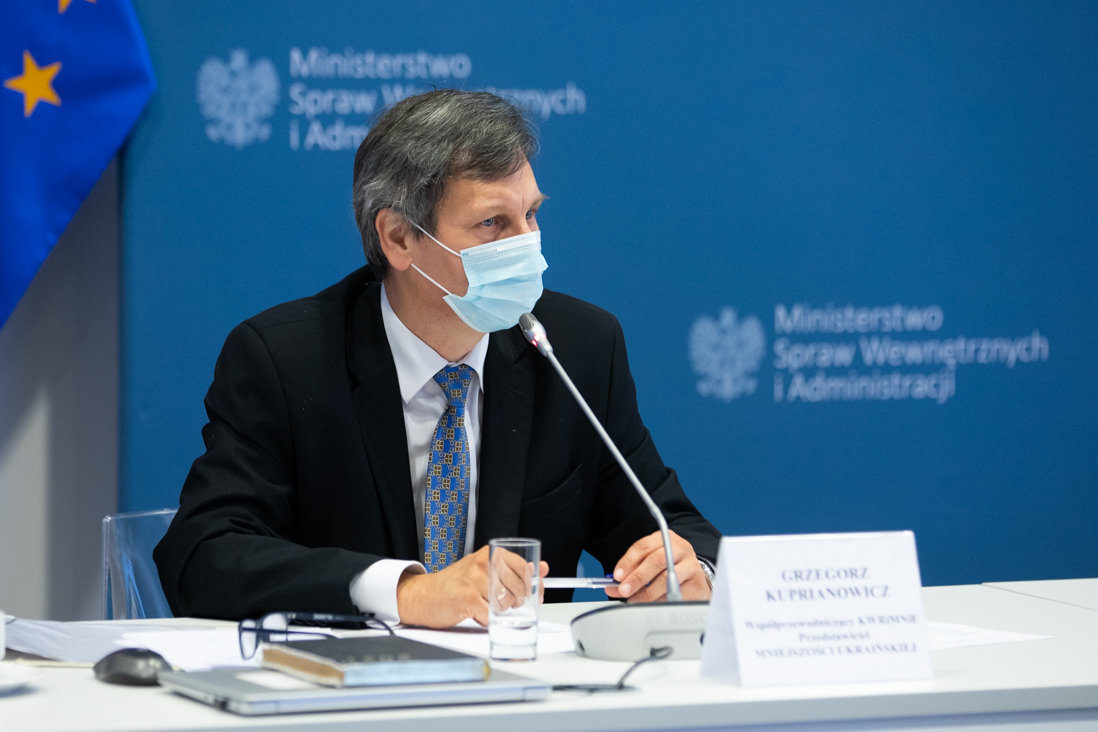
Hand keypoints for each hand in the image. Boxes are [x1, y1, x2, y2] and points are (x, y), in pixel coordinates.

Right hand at [396, 547, 549, 627]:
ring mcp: (474, 582)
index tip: (534, 592)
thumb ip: (512, 567)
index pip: (522, 566)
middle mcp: (482, 564)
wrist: (424, 595)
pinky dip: (487, 620)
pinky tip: (479, 614)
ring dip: (502, 610)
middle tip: (512, 604)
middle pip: (517, 586)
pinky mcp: (467, 600)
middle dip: (519, 600)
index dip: (532, 583)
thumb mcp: (484, 568)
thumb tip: (541, 567)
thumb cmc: (455, 583)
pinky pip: (490, 616)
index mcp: (488, 554)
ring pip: (505, 602)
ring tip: (491, 607)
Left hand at [605, 530, 710, 602]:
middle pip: (656, 561)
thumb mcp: (649, 563)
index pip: (643, 546)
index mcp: (664, 538)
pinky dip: (660, 600)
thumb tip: (612, 586)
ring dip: (647, 592)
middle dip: (637, 577)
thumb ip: (631, 572)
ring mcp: (690, 564)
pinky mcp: (696, 583)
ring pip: (666, 578)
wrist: (695, 578)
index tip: (617, 576)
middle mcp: (679, 548)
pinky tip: (652, 603)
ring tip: (635, 599)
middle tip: (624, 590)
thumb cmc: (669, 568)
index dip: (628, 561)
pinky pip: (675, 594)